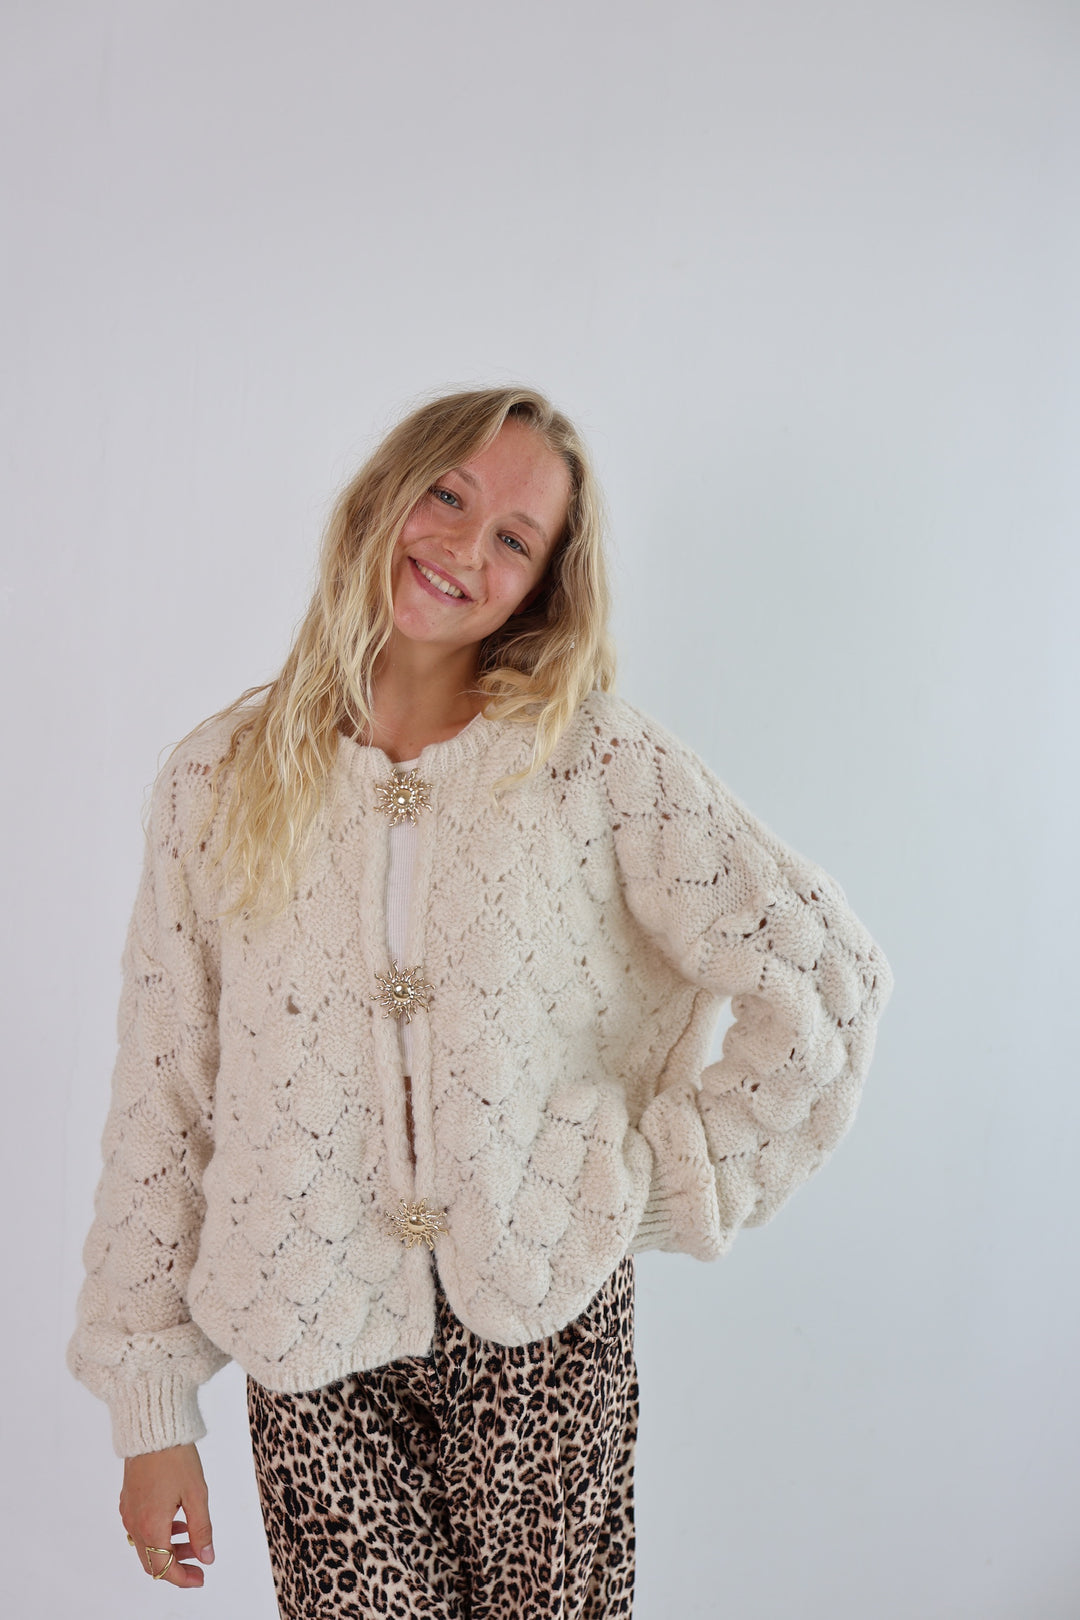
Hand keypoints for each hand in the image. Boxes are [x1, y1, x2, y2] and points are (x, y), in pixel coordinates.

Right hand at [119, 1442, 214, 1588]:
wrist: (152, 1429)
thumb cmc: (175, 1458)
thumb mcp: (196, 1495)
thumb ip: (201, 1530)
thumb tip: (207, 1558)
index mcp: (151, 1527)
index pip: (164, 1568)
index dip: (183, 1578)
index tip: (201, 1578)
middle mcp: (135, 1524)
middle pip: (152, 1562)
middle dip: (176, 1566)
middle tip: (199, 1563)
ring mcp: (129, 1512)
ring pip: (146, 1546)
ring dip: (169, 1549)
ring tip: (192, 1539)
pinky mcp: (128, 1500)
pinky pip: (141, 1529)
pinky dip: (159, 1533)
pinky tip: (177, 1520)